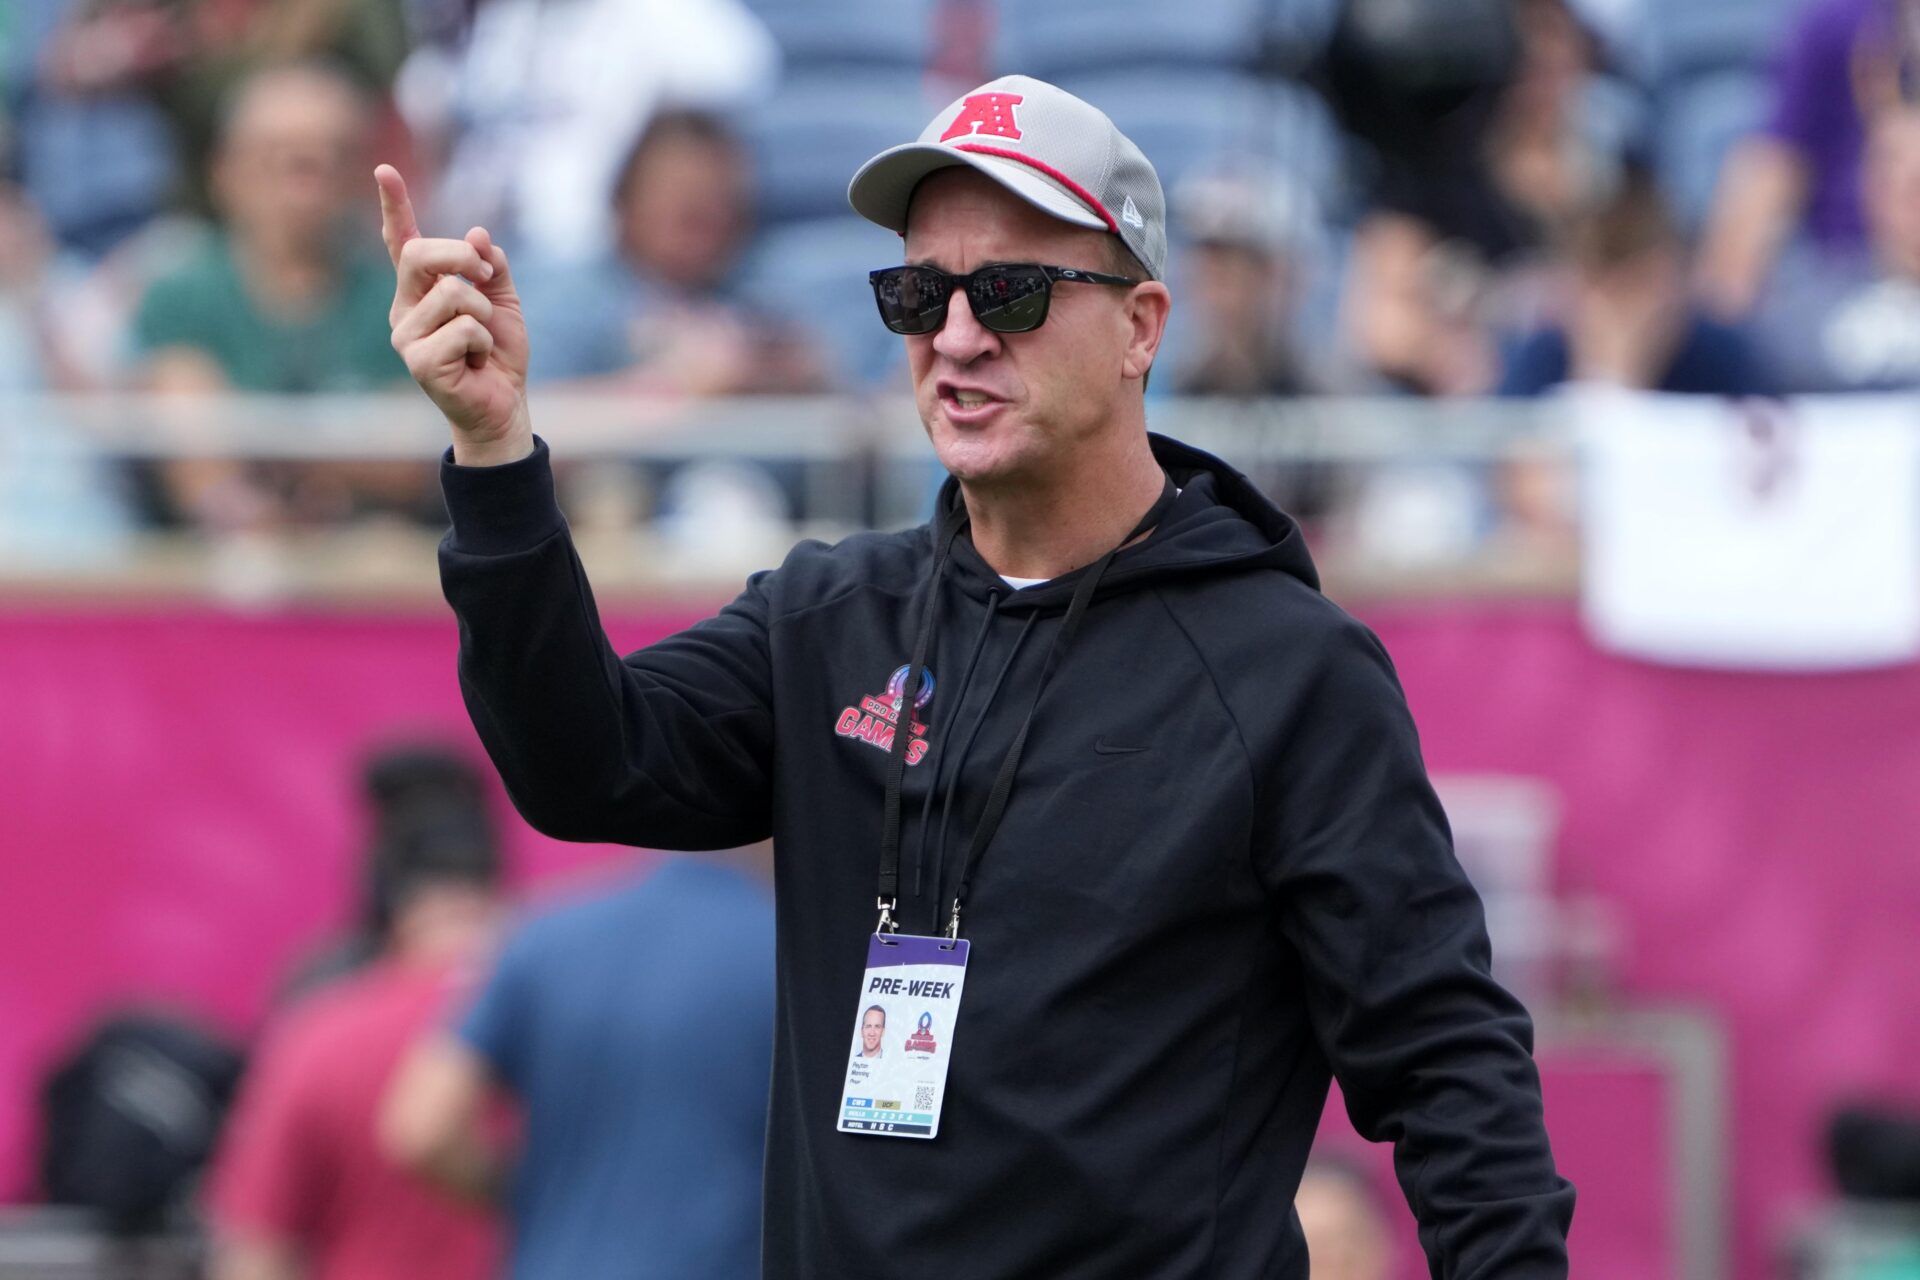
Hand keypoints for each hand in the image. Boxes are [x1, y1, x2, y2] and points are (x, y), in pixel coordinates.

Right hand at [377, 165, 532, 465]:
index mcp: (421, 290)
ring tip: (481, 342)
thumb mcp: (504, 301)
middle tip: (486, 279)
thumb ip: (491, 266)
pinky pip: (464, 328)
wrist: (504, 405)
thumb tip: (478, 235)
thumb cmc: (498, 354)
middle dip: (464, 258)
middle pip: (421, 255)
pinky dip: (483, 341)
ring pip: (453, 293)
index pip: (401, 242)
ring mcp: (406, 336)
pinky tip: (476, 362)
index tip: (383, 170)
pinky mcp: (418, 362)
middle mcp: (404, 309)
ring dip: (484, 314)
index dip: (394, 206)